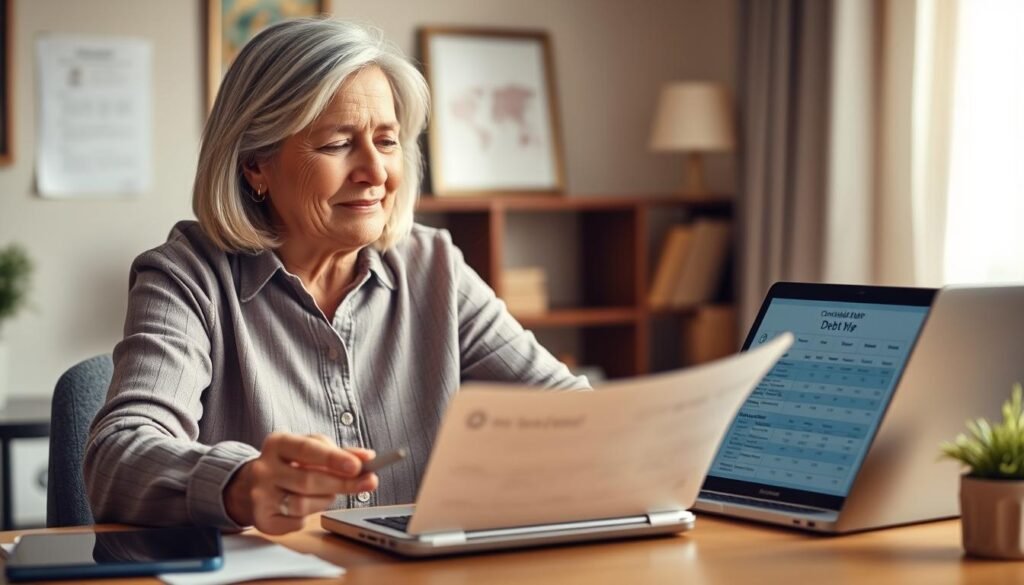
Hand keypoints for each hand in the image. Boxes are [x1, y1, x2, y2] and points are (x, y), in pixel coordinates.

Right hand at [224, 432, 377, 533]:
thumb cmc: (288, 464)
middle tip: (368, 483)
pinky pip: (297, 522)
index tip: (357, 466)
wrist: (249, 486)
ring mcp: (260, 495)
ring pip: (303, 504)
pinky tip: (305, 506)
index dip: (333, 458)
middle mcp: (264, 468)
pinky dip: (308, 516)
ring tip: (328, 494)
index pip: (307, 449)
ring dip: (325, 500)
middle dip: (342, 483)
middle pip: (308, 480)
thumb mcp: (309, 450)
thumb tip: (367, 458)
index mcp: (277, 444)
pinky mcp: (262, 519)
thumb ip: (338, 452)